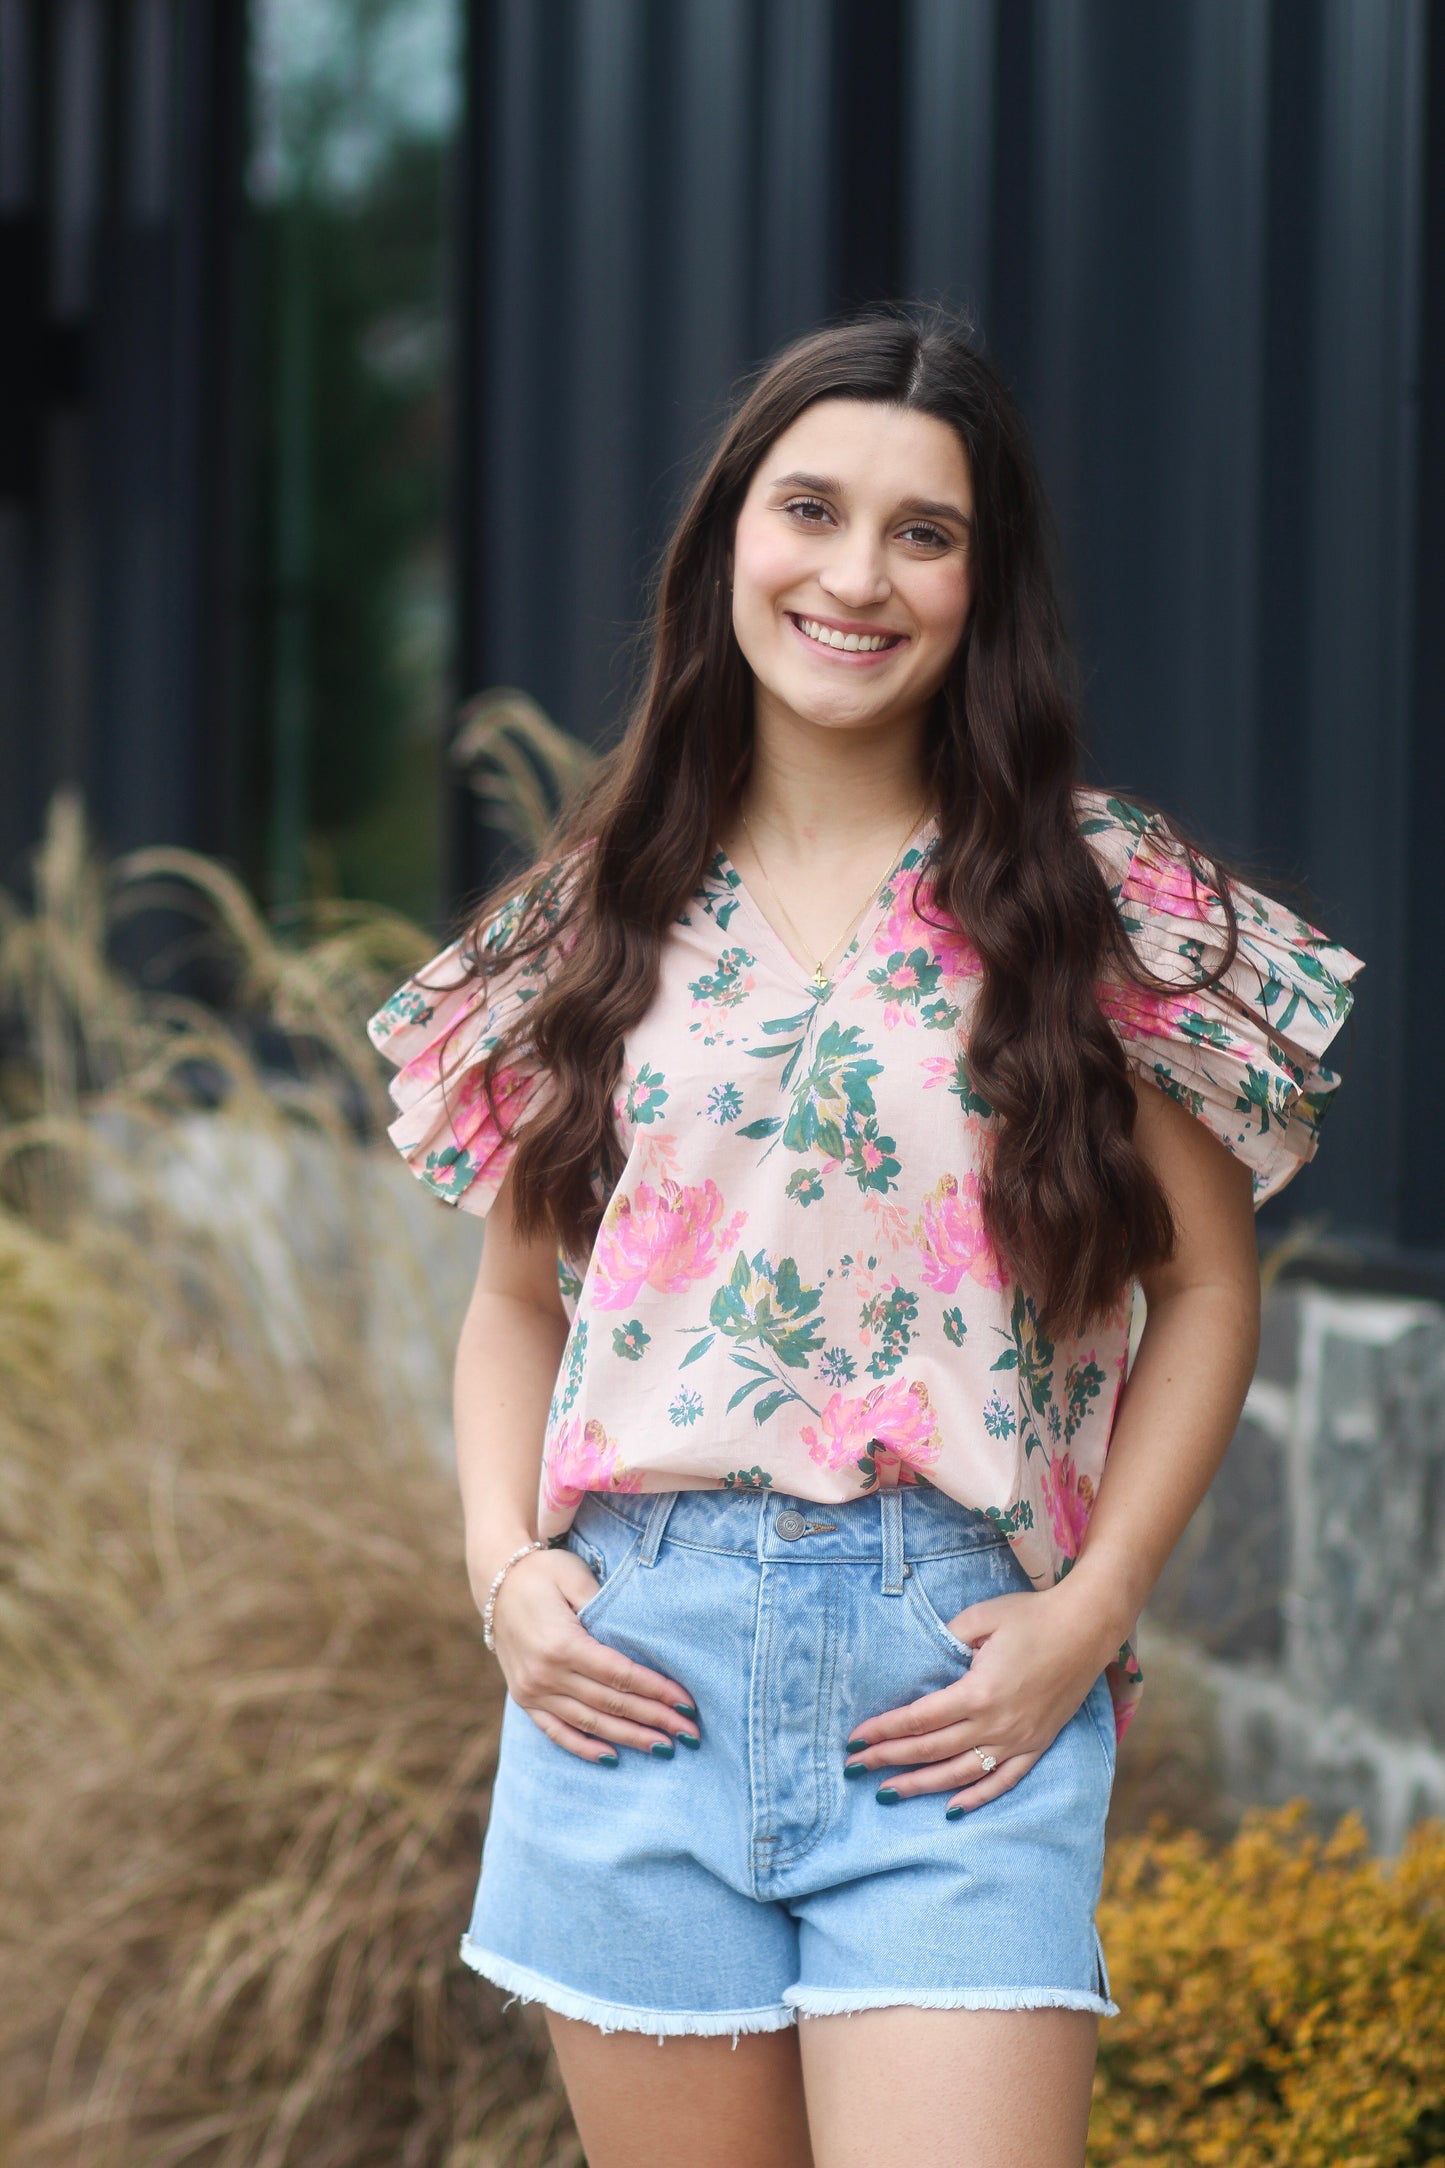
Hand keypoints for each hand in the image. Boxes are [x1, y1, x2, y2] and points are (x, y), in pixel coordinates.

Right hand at [483, 1545, 700, 1763]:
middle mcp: (546, 1674)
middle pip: (611, 1704)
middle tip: (689, 1734)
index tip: (686, 1705)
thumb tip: (637, 1635)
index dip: (656, 1692)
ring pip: (590, 1723)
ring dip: (629, 1738)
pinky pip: (556, 1731)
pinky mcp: (525, 1699)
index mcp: (562, 1644)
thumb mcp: (574, 1576)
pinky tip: (612, 1758)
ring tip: (664, 1748)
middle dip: (654, 1720)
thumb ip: (603, 1605)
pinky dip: (584, 1747)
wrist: (495, 1581)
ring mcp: (533, 1691)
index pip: (620, 1675)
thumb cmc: (543, 1572)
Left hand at [843, 1583, 1114, 1812]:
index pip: (919, 1719)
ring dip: (922, 1785)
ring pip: (961, 1773)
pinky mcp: (1036, 1745)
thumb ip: (946, 1639)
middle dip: (889, 1760)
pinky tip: (951, 1809)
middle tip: (855, 1768)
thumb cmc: (1031, 1616)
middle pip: (932, 1750)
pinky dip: (976, 1798)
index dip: (884, 1730)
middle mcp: (995, 1724)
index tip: (855, 1739)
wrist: (1087, 1628)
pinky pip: (1003, 1782)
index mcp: (977, 1692)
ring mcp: (1018, 1739)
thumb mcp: (981, 1617)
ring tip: (889, 1792)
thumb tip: (919, 1656)